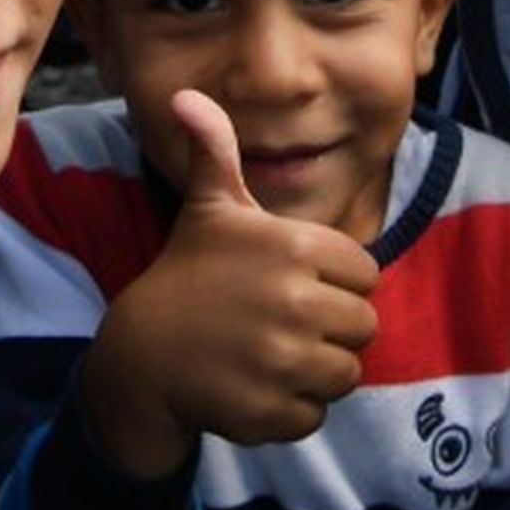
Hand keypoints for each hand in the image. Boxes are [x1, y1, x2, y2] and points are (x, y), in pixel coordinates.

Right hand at [79, 90, 378, 476]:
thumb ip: (216, 151)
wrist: (143, 353)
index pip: (366, 273)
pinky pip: (317, 414)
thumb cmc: (189, 271)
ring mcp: (285, 363)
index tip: (295, 281)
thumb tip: (186, 95)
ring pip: (347, 373)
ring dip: (318, 369)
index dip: (335, 279)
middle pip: (364, 325)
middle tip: (284, 321)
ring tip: (275, 353)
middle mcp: (297, 303)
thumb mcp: (210, 208)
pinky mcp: (274, 413)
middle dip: (332, 326)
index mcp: (295, 247)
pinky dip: (294, 407)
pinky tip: (259, 386)